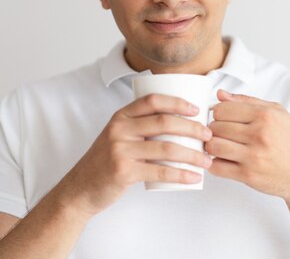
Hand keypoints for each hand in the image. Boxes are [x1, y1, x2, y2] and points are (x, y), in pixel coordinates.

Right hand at [57, 94, 212, 216]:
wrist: (81, 188)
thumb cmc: (105, 162)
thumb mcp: (117, 136)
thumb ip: (138, 126)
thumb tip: (177, 122)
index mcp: (121, 116)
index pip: (152, 100)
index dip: (177, 102)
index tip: (196, 110)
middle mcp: (120, 129)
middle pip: (164, 122)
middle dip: (192, 128)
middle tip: (209, 135)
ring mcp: (121, 150)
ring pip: (166, 147)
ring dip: (193, 154)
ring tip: (207, 160)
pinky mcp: (124, 171)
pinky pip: (160, 171)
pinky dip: (181, 174)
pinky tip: (193, 177)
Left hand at [205, 90, 289, 202]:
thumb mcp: (278, 113)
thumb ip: (247, 101)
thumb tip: (220, 95)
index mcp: (265, 116)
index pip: (222, 109)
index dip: (218, 114)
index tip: (222, 119)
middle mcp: (259, 134)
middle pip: (215, 127)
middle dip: (214, 130)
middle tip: (221, 134)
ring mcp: (253, 156)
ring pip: (213, 145)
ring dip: (211, 146)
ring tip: (219, 146)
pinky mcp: (248, 175)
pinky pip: (217, 167)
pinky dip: (213, 164)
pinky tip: (222, 160)